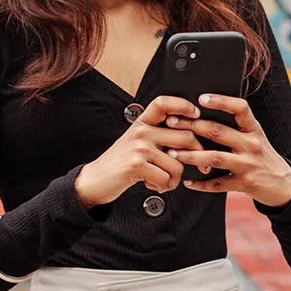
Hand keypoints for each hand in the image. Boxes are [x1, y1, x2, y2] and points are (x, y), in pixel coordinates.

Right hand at [74, 96, 213, 207]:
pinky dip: (164, 186)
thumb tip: (193, 140)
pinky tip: (152, 184)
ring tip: (162, 180)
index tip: (196, 114)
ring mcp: (139, 147)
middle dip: (195, 156)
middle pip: (186, 137)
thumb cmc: (121, 162)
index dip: (183, 105)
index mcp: (142, 122)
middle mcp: (141, 131)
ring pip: (179, 163)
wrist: (95, 180)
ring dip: (175, 179)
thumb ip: (159, 136)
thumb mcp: (138, 142)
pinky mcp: (137, 165)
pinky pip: (167, 178)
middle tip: (195, 166)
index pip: (163, 103)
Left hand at [182, 93, 290, 206]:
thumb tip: (204, 113)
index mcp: (254, 130)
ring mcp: (248, 165)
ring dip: (191, 155)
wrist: (283, 184)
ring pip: (215, 158)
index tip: (201, 98)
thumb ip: (236, 127)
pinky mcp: (244, 184)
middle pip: (218, 132)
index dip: (221, 101)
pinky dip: (201, 184)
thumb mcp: (256, 137)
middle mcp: (252, 145)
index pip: (240, 109)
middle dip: (192, 126)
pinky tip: (188, 181)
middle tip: (171, 122)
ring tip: (173, 153)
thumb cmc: (262, 156)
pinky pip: (218, 184)